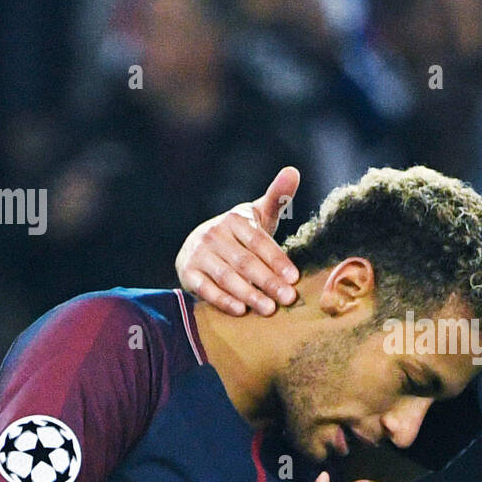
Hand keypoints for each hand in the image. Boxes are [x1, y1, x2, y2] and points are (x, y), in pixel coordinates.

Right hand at [175, 166, 302, 315]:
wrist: (201, 246)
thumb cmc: (241, 234)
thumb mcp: (258, 215)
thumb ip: (278, 197)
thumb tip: (294, 170)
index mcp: (235, 219)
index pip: (259, 241)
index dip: (276, 260)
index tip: (294, 278)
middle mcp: (214, 234)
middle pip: (245, 262)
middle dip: (268, 281)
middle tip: (287, 298)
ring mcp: (198, 253)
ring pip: (227, 276)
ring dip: (248, 294)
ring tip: (269, 309)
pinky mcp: (187, 272)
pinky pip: (205, 289)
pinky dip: (222, 300)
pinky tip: (240, 311)